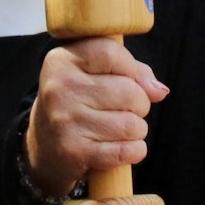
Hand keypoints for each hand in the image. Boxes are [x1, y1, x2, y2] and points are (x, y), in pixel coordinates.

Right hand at [25, 38, 169, 198]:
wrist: (45, 145)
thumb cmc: (81, 102)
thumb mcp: (97, 74)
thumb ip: (134, 72)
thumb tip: (158, 90)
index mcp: (62, 61)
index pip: (111, 52)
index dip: (130, 68)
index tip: (126, 79)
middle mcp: (59, 89)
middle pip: (130, 92)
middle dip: (139, 104)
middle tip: (124, 110)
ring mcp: (64, 121)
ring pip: (132, 124)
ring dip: (136, 130)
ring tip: (119, 129)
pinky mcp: (73, 152)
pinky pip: (126, 151)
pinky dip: (134, 151)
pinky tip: (122, 147)